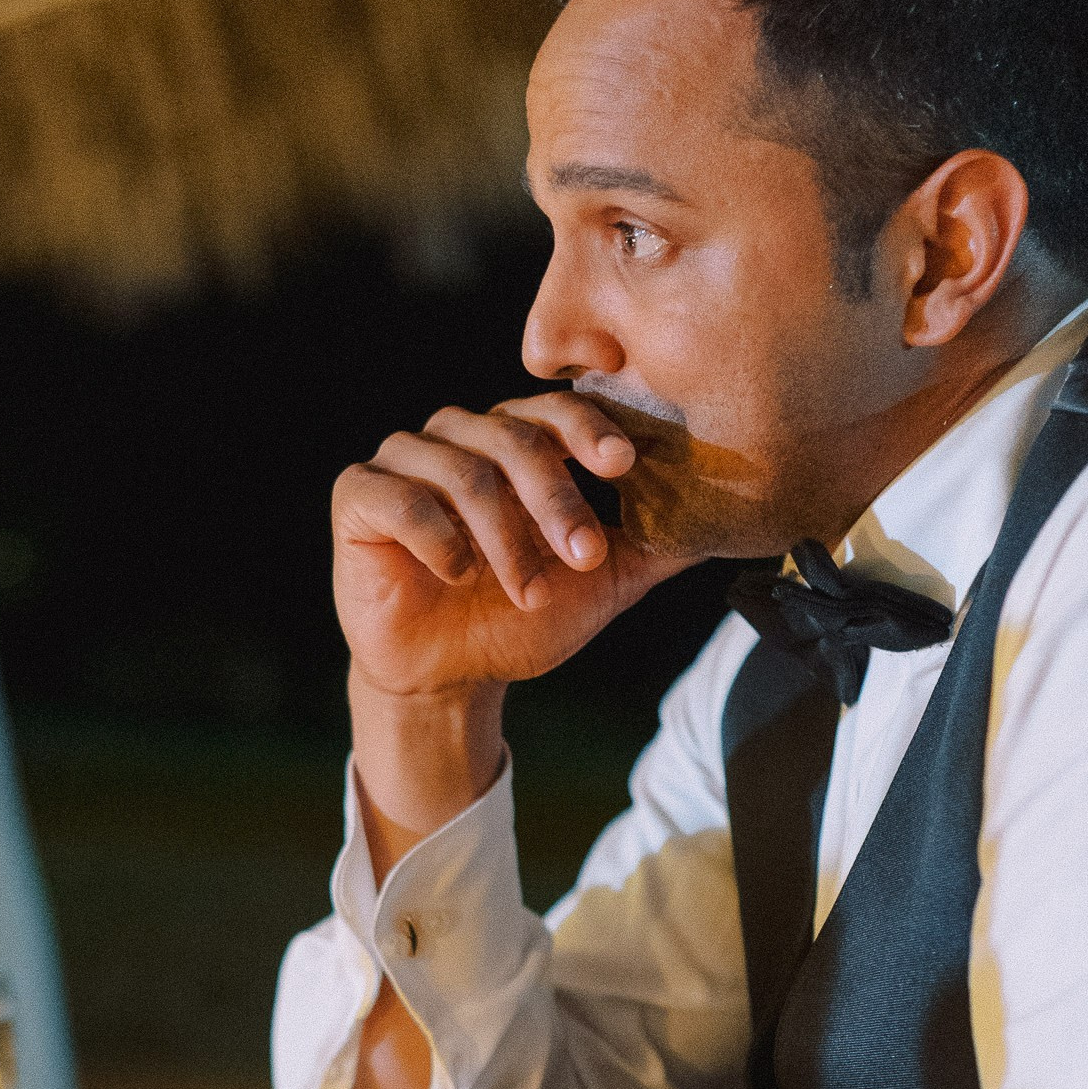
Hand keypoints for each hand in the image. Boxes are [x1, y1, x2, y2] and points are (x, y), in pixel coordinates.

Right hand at [332, 389, 661, 703]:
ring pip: (462, 471)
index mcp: (515, 442)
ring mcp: (406, 461)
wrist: (448, 676)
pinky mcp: (359, 495)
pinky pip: (399, 497)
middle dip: (557, 501)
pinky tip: (458, 574)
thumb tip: (728, 520)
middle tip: (584, 558)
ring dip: (505, 536)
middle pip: (513, 440)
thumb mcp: (599, 584)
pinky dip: (437, 536)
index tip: (622, 467)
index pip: (555, 412)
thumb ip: (654, 547)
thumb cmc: (518, 619)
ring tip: (527, 591)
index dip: (588, 431)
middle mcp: (460, 437)